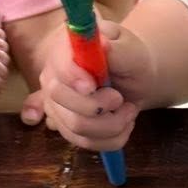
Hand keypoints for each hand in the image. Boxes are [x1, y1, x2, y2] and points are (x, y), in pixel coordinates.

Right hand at [39, 20, 148, 152]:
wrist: (134, 79)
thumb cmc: (130, 60)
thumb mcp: (131, 50)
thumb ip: (117, 49)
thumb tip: (103, 44)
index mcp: (66, 51)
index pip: (59, 66)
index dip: (73, 78)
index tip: (93, 86)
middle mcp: (53, 78)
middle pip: (59, 99)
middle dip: (98, 106)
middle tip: (120, 98)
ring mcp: (56, 105)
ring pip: (76, 127)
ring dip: (112, 124)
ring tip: (128, 110)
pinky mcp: (66, 128)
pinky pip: (85, 142)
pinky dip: (112, 138)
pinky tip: (123, 123)